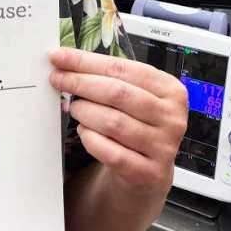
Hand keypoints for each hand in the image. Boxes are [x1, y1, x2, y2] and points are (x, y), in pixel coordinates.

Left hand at [50, 47, 187, 200]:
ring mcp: (163, 147)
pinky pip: (112, 153)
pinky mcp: (150, 173)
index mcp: (170, 89)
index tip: (60, 57)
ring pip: (113, 122)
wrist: (147, 172)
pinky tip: (84, 131)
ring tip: (74, 108)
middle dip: (81, 83)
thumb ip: (107, 77)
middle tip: (58, 79)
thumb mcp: (132, 96)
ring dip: (85, 112)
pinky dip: (91, 139)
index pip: (122, 68)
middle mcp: (172, 117)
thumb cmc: (136, 124)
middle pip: (118, 93)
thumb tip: (66, 60)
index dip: (86, 62)